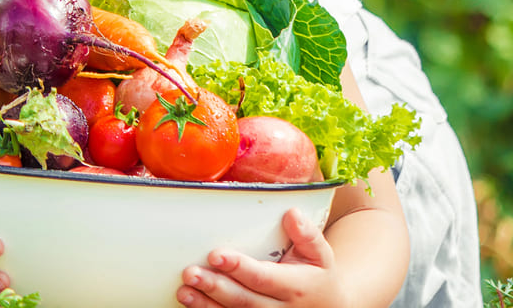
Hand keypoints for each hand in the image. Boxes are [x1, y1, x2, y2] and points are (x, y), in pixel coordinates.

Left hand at [176, 208, 344, 307]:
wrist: (329, 306)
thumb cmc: (317, 275)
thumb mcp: (320, 254)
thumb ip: (307, 234)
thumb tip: (291, 213)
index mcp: (294, 286)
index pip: (263, 278)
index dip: (239, 268)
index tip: (215, 254)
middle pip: (243, 300)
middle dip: (215, 287)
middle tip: (190, 273)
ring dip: (206, 305)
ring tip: (184, 291)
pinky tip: (191, 304)